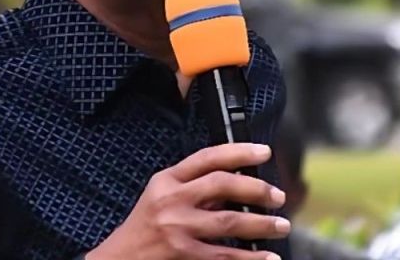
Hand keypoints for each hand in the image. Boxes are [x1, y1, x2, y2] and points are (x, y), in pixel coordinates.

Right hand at [86, 143, 288, 259]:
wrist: (118, 259)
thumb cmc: (144, 228)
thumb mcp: (160, 196)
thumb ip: (192, 187)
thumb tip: (238, 182)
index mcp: (167, 180)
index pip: (207, 157)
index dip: (238, 151)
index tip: (263, 152)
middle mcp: (172, 200)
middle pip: (222, 185)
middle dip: (257, 188)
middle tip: (278, 196)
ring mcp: (177, 229)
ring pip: (229, 221)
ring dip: (262, 224)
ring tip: (281, 225)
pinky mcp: (183, 255)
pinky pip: (225, 256)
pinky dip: (250, 258)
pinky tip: (267, 257)